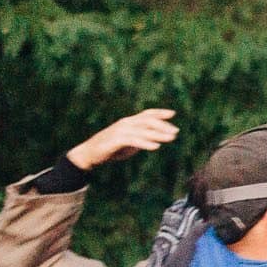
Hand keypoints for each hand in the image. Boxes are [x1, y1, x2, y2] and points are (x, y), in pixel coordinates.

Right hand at [65, 108, 179, 170]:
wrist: (90, 154)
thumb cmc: (110, 148)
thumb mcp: (129, 142)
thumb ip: (141, 138)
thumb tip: (155, 140)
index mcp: (129, 122)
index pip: (146, 114)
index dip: (159, 112)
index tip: (173, 113)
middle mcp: (126, 123)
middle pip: (147, 121)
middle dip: (163, 125)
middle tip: (176, 131)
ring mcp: (120, 131)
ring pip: (143, 131)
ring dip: (158, 134)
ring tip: (171, 138)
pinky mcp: (116, 140)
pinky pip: (134, 141)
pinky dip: (145, 143)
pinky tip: (156, 147)